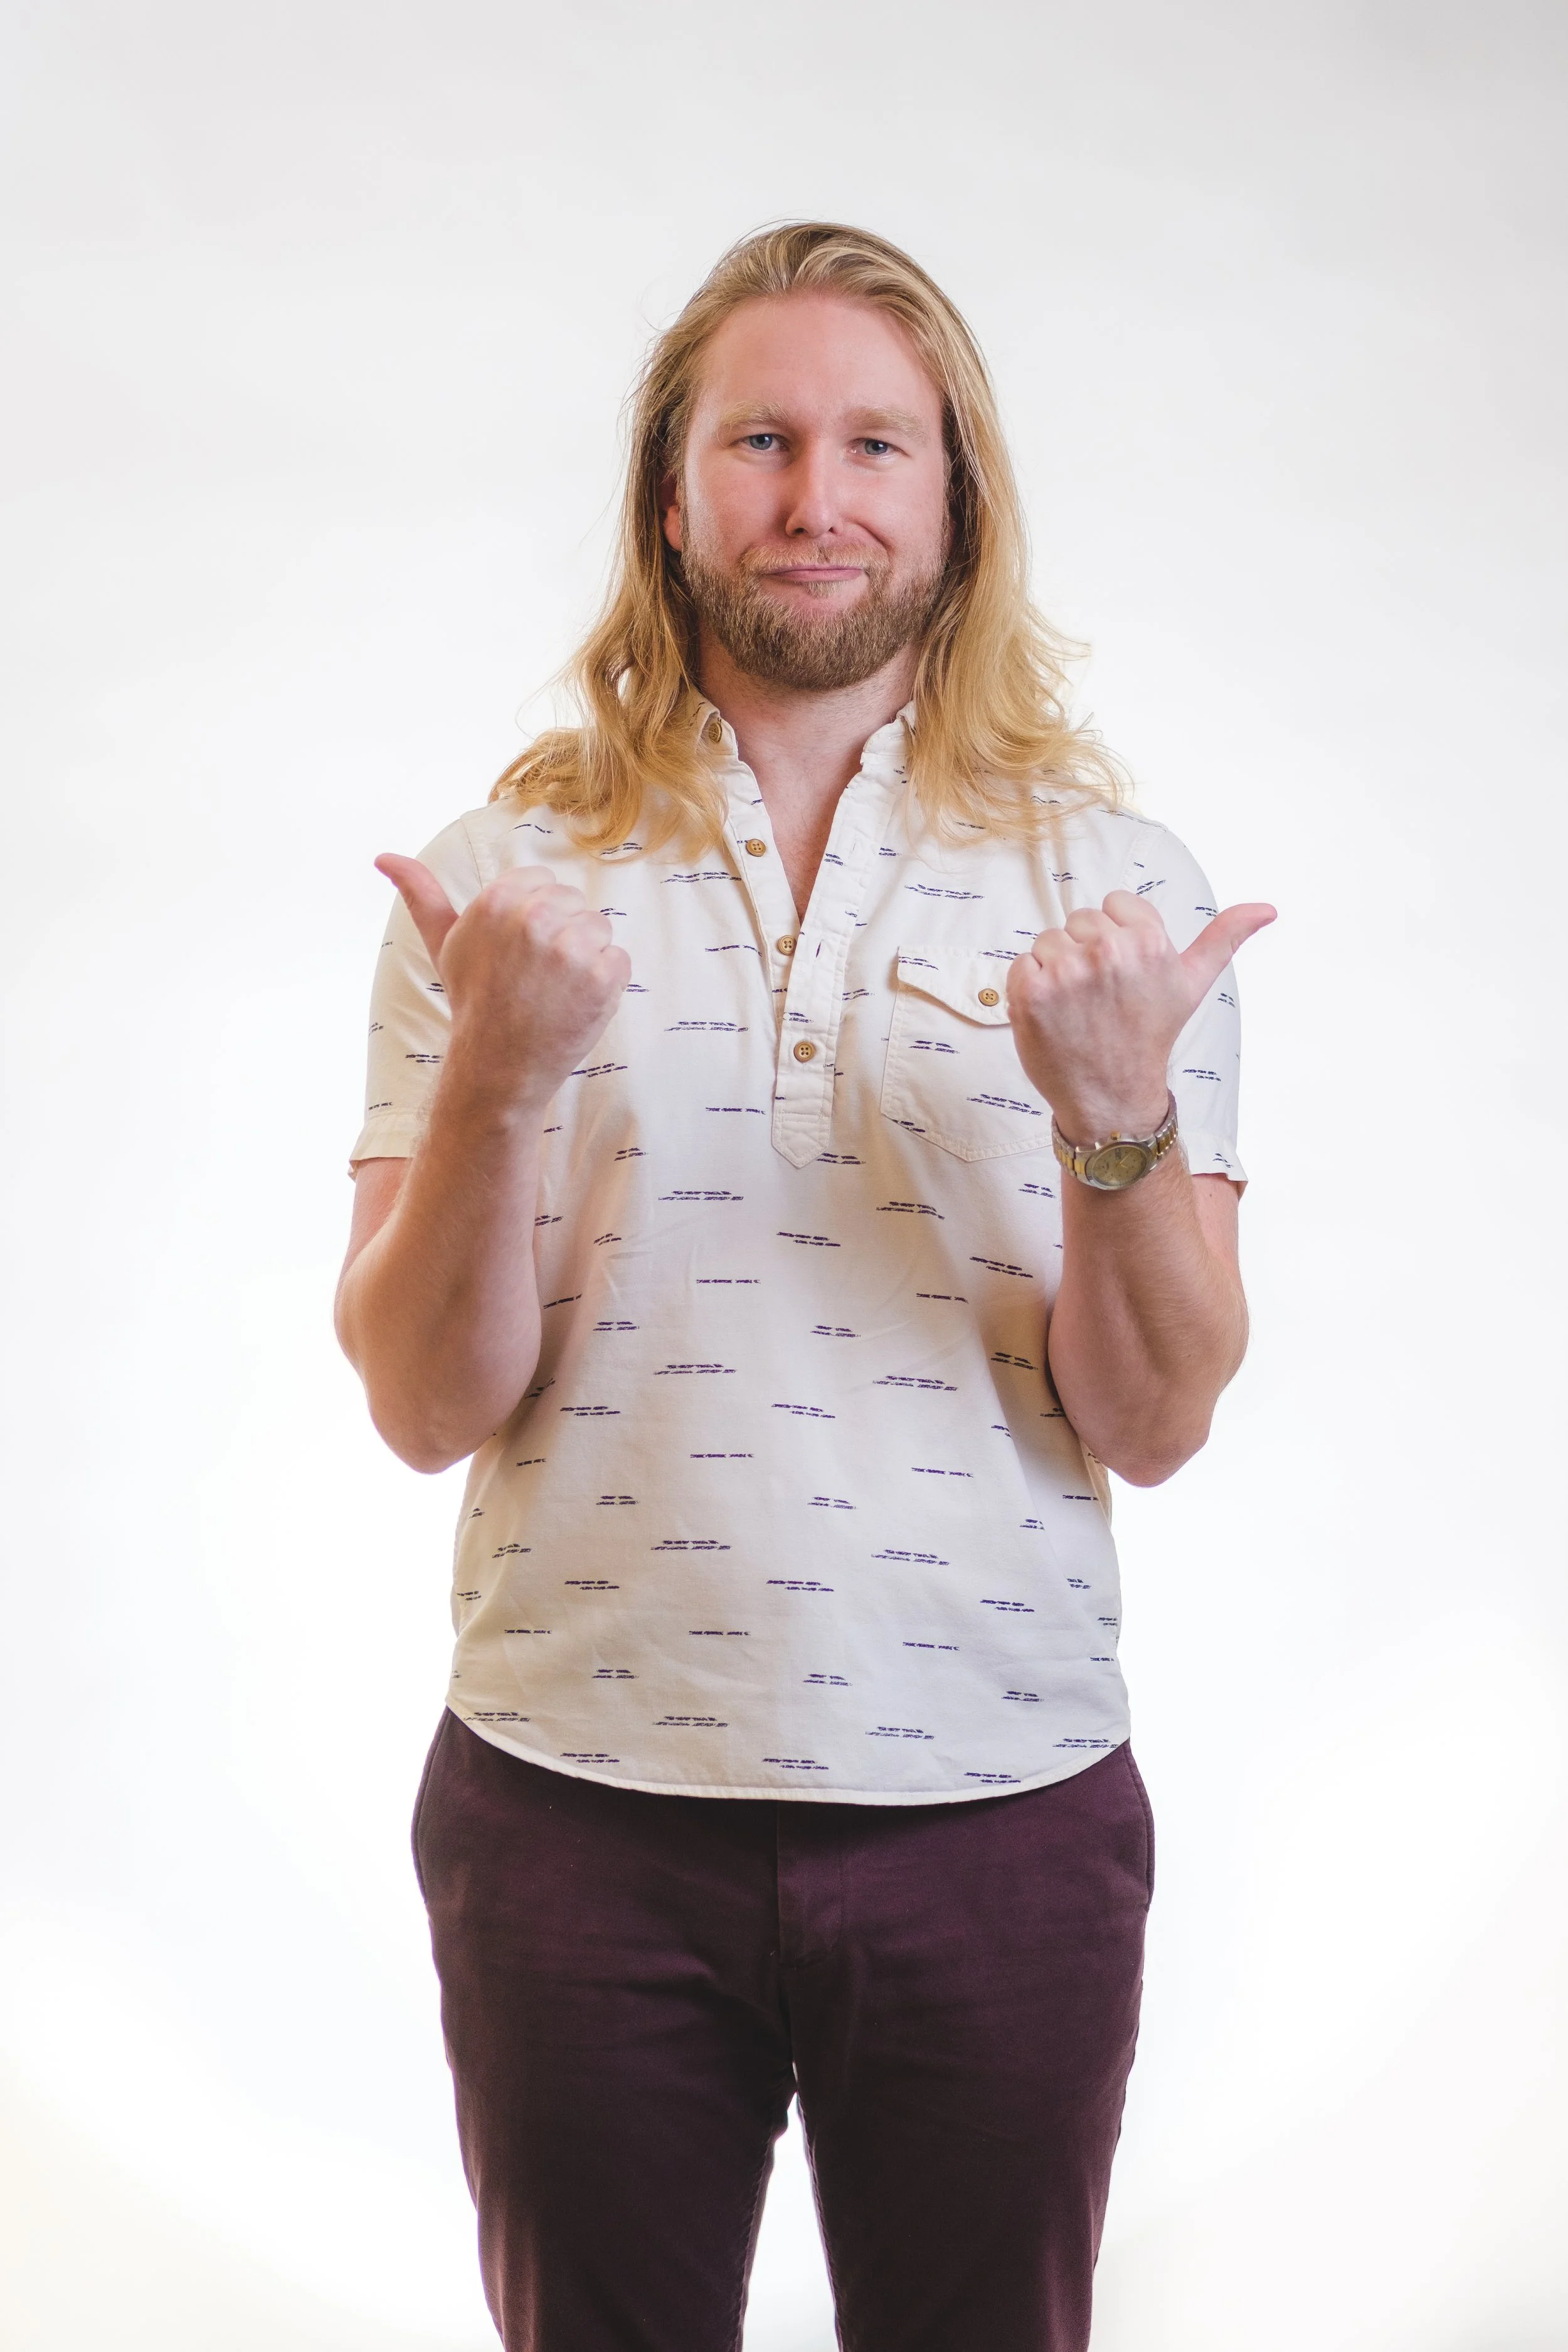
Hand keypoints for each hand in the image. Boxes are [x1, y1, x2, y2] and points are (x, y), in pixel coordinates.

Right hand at [377, 854, 631, 1115]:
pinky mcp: (602, 979)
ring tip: (555, 988)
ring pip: (599, 928)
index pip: (542, 882)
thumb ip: (420, 894)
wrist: (497, 1065)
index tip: (519, 949)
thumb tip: (385, 857)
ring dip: (585, 957)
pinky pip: (618, 960)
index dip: (535, 916)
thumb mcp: (443, 943)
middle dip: (560, 933)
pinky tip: (575, 1002)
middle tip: (535, 974)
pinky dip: (605, 983)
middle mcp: (533, 920)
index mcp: (496, 901)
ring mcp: (571, 950)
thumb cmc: (474, 1001)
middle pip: (573, 902)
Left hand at [1006, 890, 1274, 1142]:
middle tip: (1101, 996)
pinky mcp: (1031, 991)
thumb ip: (1225, 938)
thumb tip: (1267, 908)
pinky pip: (1022, 963)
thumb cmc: (1150, 1037)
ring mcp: (1067, 971)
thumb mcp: (1193, 985)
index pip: (1115, 903)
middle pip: (1080, 920)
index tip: (1124, 973)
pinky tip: (1054, 1014)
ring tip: (1078, 1007)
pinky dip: (1030, 986)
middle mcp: (1110, 950)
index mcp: (1150, 941)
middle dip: (1086, 952)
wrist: (1113, 1098)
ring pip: (1049, 940)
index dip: (1116, 937)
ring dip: (1057, 969)